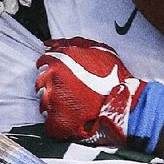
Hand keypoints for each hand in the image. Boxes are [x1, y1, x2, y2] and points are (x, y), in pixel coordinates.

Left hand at [36, 37, 163, 151]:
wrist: (123, 101)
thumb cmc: (113, 75)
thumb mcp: (97, 48)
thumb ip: (70, 43)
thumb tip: (50, 43)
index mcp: (59, 60)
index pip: (43, 62)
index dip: (54, 67)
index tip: (63, 74)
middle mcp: (52, 78)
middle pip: (41, 82)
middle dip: (53, 85)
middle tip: (71, 90)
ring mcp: (53, 99)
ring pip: (44, 101)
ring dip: (55, 103)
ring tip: (74, 104)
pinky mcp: (56, 119)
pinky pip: (48, 121)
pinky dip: (57, 120)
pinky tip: (72, 117)